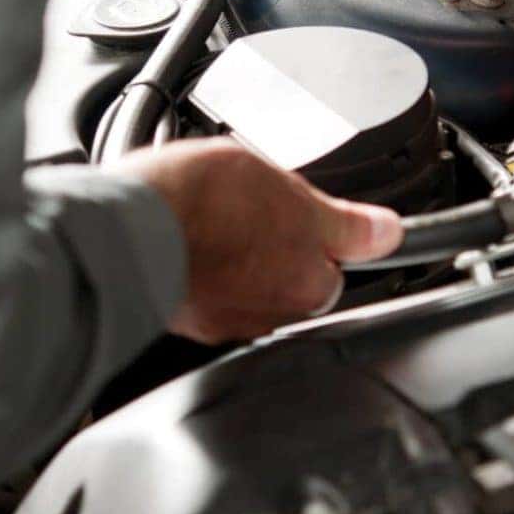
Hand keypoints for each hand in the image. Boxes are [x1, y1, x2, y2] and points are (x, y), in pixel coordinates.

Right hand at [109, 138, 402, 342]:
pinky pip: (202, 285)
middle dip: (272, 245)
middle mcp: (269, 317)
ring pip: (242, 282)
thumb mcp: (291, 193)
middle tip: (249, 206)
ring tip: (211, 215)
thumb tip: (387, 232)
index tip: (297, 211)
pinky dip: (197, 262)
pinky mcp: (180, 314)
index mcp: (308, 289)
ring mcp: (220, 319)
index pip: (331, 267)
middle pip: (286, 277)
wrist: (126, 228)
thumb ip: (345, 222)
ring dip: (233, 253)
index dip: (314, 232)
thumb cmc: (205, 206)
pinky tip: (183, 233)